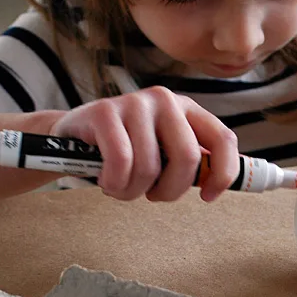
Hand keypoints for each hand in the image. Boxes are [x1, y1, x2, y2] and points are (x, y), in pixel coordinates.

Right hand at [49, 87, 239, 201]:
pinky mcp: (104, 111)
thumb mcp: (162, 153)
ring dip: (133, 192)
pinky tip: (107, 180)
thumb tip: (219, 184)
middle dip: (170, 190)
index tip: (208, 197)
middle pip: (187, 158)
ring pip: (150, 167)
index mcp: (187, 110)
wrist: (72, 136)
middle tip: (151, 195)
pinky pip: (121, 162)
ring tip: (121, 187)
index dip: (223, 173)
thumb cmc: (124, 150)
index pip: (223, 139)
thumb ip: (188, 163)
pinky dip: (115, 183)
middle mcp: (165, 100)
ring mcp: (135, 102)